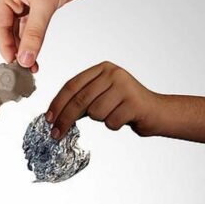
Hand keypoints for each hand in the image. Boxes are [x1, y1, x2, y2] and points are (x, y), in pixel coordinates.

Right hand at [0, 0, 95, 72]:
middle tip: (22, 67)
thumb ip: (34, 35)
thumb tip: (25, 58)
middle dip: (16, 50)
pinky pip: (32, 31)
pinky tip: (36, 55)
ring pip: (20, 33)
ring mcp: (26, 5)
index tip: (12, 62)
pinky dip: (34, 43)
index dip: (5, 46)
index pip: (0, 25)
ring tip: (31, 66)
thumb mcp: (45, 5)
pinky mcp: (39, 9)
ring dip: (25, 49)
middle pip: (9, 32)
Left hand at [47, 62, 163, 138]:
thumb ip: (81, 99)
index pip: (72, 85)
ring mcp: (125, 86)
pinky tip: (123, 118)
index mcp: (102, 69)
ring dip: (100, 120)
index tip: (48, 119)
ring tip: (113, 114)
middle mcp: (114, 74)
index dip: (57, 104)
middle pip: (80, 100)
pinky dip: (114, 125)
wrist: (156, 111)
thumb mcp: (101, 95)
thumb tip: (54, 115)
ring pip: (95, 112)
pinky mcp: (134, 102)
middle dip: (65, 119)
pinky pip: (110, 121)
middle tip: (56, 134)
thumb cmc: (124, 105)